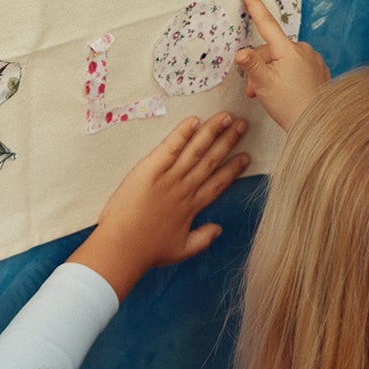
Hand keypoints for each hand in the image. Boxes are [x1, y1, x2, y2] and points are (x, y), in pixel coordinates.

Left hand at [68, 112, 248, 300]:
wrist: (122, 248)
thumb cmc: (147, 251)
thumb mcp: (181, 251)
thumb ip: (202, 239)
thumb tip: (219, 229)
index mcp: (191, 207)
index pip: (218, 183)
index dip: (233, 168)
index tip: (246, 156)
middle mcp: (184, 188)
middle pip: (211, 160)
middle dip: (228, 141)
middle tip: (243, 125)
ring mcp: (168, 177)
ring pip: (195, 150)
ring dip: (212, 131)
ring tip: (227, 117)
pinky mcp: (149, 170)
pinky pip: (170, 147)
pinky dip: (182, 133)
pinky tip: (194, 120)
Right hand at [234, 0, 329, 130]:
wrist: (319, 123)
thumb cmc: (291, 105)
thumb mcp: (264, 84)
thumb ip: (251, 65)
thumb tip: (240, 52)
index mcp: (288, 49)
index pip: (266, 22)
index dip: (254, 4)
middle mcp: (302, 50)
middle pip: (270, 49)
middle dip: (258, 66)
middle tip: (253, 90)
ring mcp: (312, 59)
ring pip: (282, 59)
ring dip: (270, 73)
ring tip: (269, 94)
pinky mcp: (318, 70)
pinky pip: (295, 66)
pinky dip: (285, 75)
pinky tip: (286, 92)